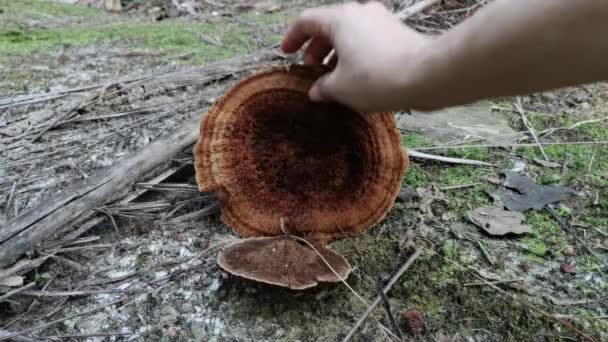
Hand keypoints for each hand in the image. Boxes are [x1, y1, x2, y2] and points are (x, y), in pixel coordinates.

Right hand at [281, 1, 431, 112]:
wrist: (426, 75)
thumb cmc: (377, 78)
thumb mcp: (341, 88)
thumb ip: (323, 87)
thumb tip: (316, 91)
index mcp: (340, 19)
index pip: (306, 21)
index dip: (293, 38)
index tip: (287, 53)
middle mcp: (360, 13)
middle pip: (329, 26)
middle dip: (316, 49)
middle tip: (312, 71)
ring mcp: (381, 20)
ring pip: (350, 33)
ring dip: (337, 53)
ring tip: (334, 78)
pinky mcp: (397, 33)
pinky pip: (368, 40)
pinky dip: (356, 55)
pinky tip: (358, 77)